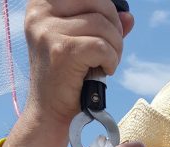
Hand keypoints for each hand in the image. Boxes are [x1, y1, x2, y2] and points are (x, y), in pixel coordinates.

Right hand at [24, 0, 133, 126]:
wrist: (49, 112)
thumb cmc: (65, 78)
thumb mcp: (81, 44)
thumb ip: (102, 25)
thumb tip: (128, 16)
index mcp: (41, 4)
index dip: (105, 8)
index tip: (107, 28)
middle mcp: (40, 13)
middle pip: (99, 4)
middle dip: (115, 28)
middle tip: (112, 50)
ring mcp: (49, 31)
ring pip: (103, 25)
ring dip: (115, 47)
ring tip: (108, 63)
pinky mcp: (62, 51)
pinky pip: (102, 46)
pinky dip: (111, 59)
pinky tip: (106, 70)